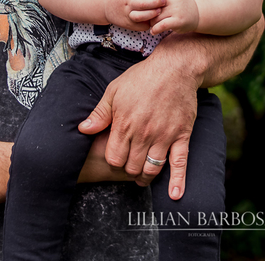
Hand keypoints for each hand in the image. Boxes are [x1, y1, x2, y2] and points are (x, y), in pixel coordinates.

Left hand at [77, 51, 199, 198]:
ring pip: (151, 169)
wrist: (174, 68)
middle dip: (128, 170)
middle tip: (129, 167)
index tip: (117, 157)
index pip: (114, 158)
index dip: (114, 161)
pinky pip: (180, 163)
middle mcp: (143, 134)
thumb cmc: (142, 77)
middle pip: (132, 167)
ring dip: (145, 177)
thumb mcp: (114, 90)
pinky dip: (178, 181)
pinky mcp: (181, 136)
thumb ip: (100, 113)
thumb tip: (83, 130)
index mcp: (124, 124)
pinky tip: (175, 195)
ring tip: (142, 178)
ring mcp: (163, 136)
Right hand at [102, 0, 165, 31]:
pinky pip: (138, 25)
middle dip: (155, 3)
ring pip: (140, 16)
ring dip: (151, 14)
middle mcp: (127, 4)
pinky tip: (153, 20)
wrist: (105, 5)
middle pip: (143, 4)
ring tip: (159, 11)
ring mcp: (126, 14)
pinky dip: (147, 23)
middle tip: (164, 2)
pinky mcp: (127, 24)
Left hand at [149, 0, 198, 35]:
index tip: (142, 8)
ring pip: (155, 17)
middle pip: (152, 7)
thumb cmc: (182, 4)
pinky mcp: (178, 21)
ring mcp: (176, 10)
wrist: (198, 13)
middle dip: (147, 14)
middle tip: (146, 19)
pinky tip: (153, 31)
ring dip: (151, 23)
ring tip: (152, 25)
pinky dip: (155, 29)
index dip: (144, 2)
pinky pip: (162, 25)